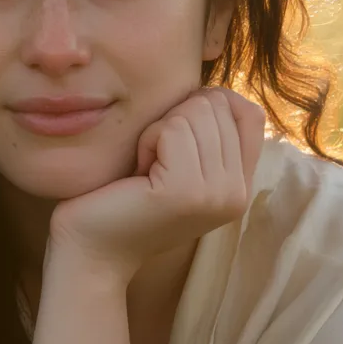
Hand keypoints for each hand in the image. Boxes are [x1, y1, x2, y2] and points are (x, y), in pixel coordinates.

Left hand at [48, 88, 265, 281]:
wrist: (92, 251)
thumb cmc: (125, 200)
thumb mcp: (181, 165)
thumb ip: (209, 135)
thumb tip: (217, 92)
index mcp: (240, 187)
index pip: (250, 113)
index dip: (209, 105)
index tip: (174, 137)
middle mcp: (237, 194)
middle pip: (219, 106)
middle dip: (176, 120)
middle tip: (154, 162)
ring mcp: (215, 195)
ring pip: (196, 112)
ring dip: (159, 130)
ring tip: (146, 169)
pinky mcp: (186, 192)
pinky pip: (171, 129)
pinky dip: (146, 141)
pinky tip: (137, 173)